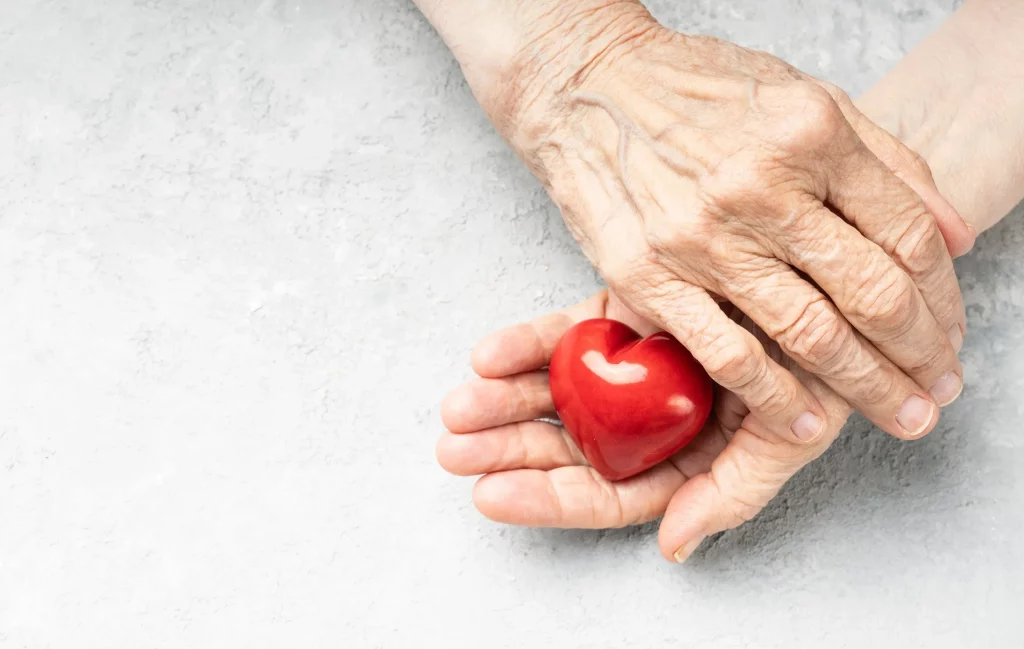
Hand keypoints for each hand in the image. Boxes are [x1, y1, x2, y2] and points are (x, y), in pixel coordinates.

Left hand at [438, 291, 851, 561]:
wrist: (841, 270)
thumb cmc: (833, 355)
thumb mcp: (794, 428)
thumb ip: (736, 487)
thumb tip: (674, 545)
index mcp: (689, 456)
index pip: (611, 491)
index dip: (552, 499)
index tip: (492, 497)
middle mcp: (658, 418)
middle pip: (571, 446)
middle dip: (510, 449)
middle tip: (455, 446)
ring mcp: (638, 367)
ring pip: (560, 394)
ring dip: (505, 401)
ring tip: (458, 407)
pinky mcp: (626, 315)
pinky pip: (569, 336)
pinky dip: (529, 346)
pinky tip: (491, 354)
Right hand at [489, 8, 972, 441]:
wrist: (586, 88)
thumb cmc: (695, 90)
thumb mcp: (805, 96)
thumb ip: (887, 161)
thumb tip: (955, 235)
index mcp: (812, 134)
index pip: (907, 235)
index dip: (943, 298)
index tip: (949, 334)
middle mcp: (761, 186)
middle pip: (871, 293)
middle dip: (919, 355)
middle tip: (939, 391)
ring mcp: (701, 237)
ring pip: (810, 334)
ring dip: (868, 387)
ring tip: (902, 414)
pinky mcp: (649, 276)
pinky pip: (728, 355)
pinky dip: (777, 400)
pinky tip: (808, 424)